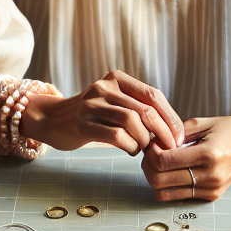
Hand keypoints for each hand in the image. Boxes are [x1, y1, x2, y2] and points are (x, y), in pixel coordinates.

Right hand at [21, 71, 183, 154]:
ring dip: (145, 140)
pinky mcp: (83, 123)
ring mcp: (92, 104)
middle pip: (145, 108)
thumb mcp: (113, 103)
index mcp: (117, 79)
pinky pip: (116, 135)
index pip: (152, 95)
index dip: (170, 117)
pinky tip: (131, 151)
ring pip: (132, 121)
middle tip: (171, 147)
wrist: (51, 119)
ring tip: (145, 149)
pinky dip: (130, 146)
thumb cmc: (91, 116)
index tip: (179, 136)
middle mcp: (105, 87)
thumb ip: (137, 108)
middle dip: (163, 131)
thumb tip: (171, 129)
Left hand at [141, 115, 230, 201]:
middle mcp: (209, 176)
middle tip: (151, 153)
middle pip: (160, 181)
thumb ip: (179, 132)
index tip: (153, 142)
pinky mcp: (211, 196)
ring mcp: (210, 189)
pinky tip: (172, 170)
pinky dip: (168, 185)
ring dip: (155, 179)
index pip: (163, 162)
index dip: (151, 152)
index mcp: (208, 155)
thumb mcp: (206, 123)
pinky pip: (178, 196)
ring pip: (165, 194)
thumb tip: (157, 141)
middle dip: (148, 166)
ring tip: (160, 163)